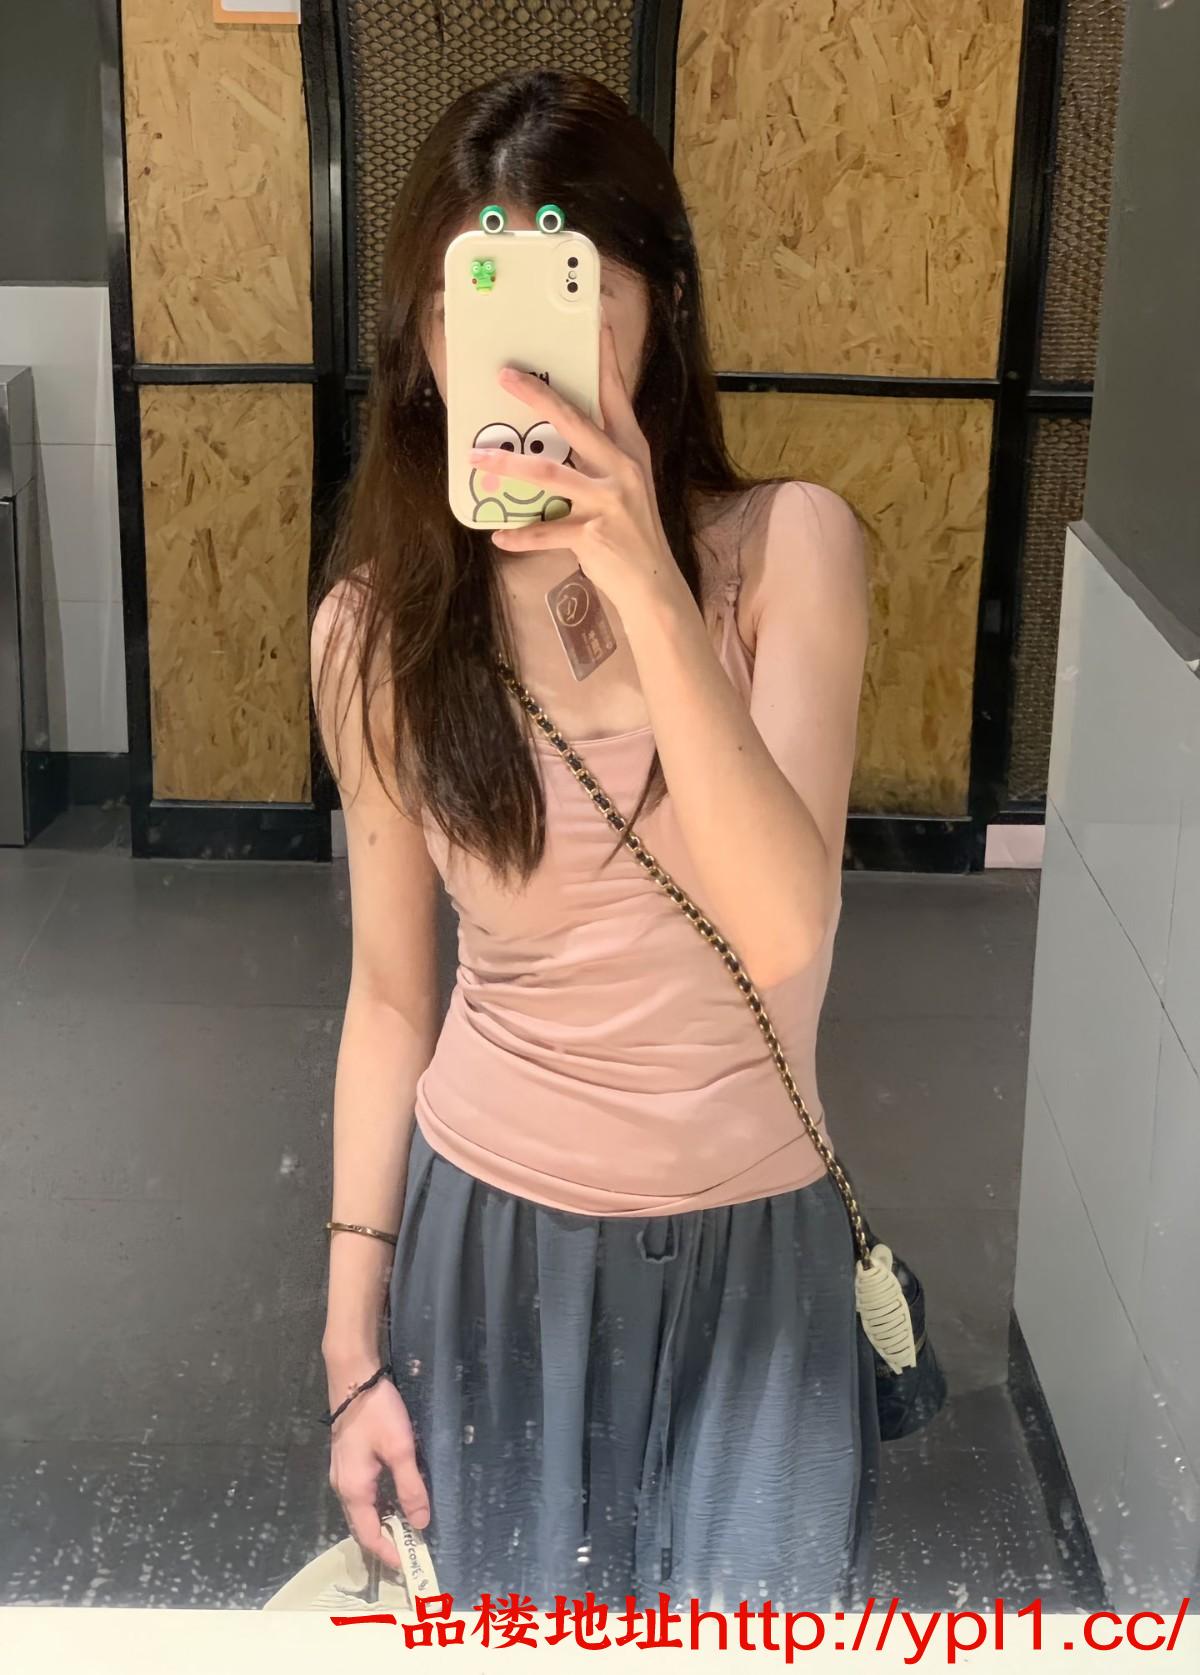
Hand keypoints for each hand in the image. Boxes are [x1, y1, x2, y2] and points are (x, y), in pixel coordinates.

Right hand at [327, 1375, 430, 1567]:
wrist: (353, 1378)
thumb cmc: (377, 1413)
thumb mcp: (400, 1449)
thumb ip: (411, 1487)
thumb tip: (421, 1524)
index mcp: (354, 1491)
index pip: (370, 1537)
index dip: (390, 1554)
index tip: (411, 1564)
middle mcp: (343, 1489)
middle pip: (363, 1528)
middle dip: (386, 1542)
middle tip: (413, 1551)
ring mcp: (343, 1475)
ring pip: (362, 1512)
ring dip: (383, 1524)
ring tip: (409, 1529)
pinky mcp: (348, 1463)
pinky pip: (363, 1497)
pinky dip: (379, 1507)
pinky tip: (396, 1500)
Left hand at [468, 318, 681, 614]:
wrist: (653, 585)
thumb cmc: (629, 532)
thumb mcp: (621, 485)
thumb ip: (594, 457)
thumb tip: (549, 434)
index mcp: (631, 448)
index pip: (615, 394)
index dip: (604, 356)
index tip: (593, 320)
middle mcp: (623, 468)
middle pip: (574, 421)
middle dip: (536, 395)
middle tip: (504, 377)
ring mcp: (610, 501)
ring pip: (550, 474)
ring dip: (509, 465)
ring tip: (476, 459)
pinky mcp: (594, 535)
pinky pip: (547, 531)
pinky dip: (520, 535)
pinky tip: (499, 536)